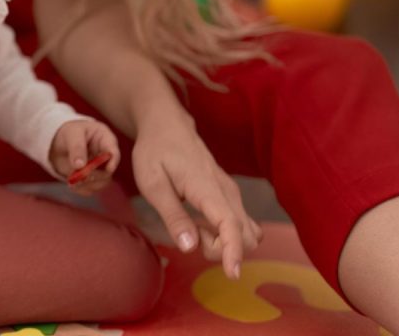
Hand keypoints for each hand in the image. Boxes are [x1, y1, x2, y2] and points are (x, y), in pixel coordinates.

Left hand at [49, 119, 119, 195]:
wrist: (59, 142)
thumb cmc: (70, 131)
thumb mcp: (72, 134)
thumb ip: (77, 148)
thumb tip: (80, 165)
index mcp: (106, 140)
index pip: (114, 152)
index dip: (113, 162)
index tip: (108, 169)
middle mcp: (105, 156)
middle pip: (108, 172)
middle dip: (94, 176)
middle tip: (80, 176)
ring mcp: (99, 169)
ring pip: (101, 183)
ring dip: (87, 184)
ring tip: (72, 181)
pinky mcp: (91, 179)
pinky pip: (90, 189)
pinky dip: (81, 189)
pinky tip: (71, 184)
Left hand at [131, 108, 261, 279]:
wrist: (167, 125)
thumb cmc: (155, 152)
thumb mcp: (152, 183)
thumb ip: (172, 215)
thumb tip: (190, 247)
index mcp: (207, 187)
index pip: (231, 225)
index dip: (234, 252)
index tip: (232, 274)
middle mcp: (227, 190)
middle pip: (244, 234)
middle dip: (221, 249)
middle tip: (189, 234)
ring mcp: (231, 192)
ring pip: (246, 229)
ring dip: (224, 242)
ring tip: (192, 227)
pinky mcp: (229, 194)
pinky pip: (239, 222)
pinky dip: (225, 233)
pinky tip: (201, 224)